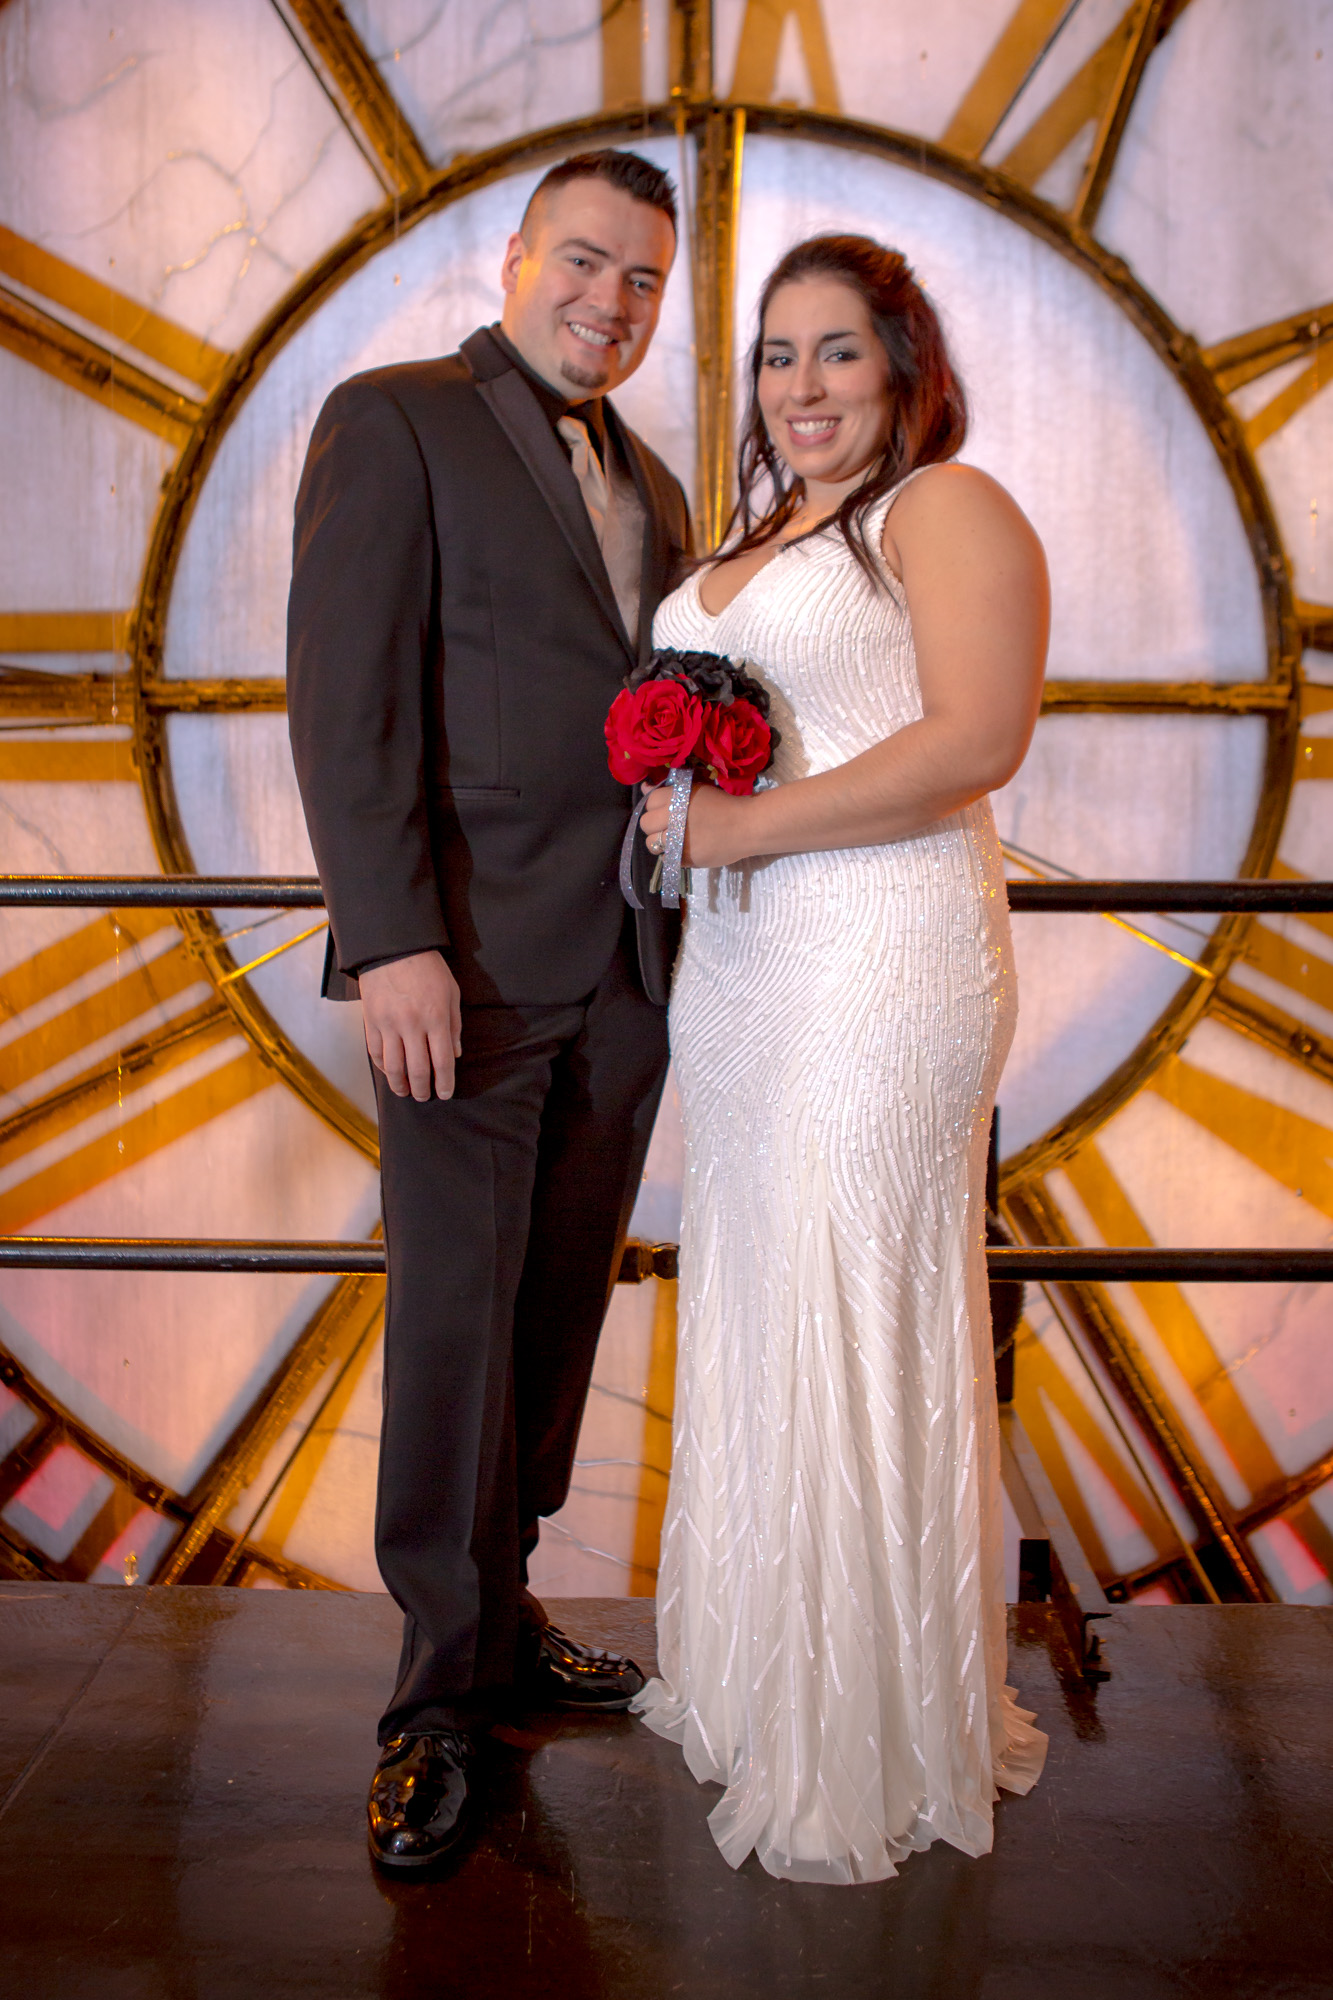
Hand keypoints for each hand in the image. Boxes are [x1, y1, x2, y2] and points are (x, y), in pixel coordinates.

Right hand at [359, 951, 461, 1100]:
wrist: (392, 949)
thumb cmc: (428, 968)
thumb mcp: (451, 992)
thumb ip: (454, 1026)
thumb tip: (455, 1055)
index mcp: (436, 1018)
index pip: (442, 1062)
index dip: (445, 1083)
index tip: (446, 1093)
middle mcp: (412, 1025)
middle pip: (418, 1070)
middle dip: (423, 1090)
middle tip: (425, 1097)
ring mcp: (389, 1025)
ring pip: (393, 1067)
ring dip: (401, 1085)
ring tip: (406, 1092)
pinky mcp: (371, 1022)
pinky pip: (376, 1053)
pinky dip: (383, 1068)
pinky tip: (390, 1073)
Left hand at [640, 777, 751, 868]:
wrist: (747, 826)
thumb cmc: (724, 804)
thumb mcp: (697, 789)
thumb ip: (669, 789)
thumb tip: (644, 788)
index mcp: (676, 798)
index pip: (650, 801)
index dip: (657, 805)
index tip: (667, 809)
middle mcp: (672, 818)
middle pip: (646, 823)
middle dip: (655, 824)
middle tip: (670, 825)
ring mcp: (677, 840)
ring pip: (652, 844)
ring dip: (660, 841)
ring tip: (675, 839)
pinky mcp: (685, 858)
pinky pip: (667, 858)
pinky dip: (673, 854)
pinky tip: (687, 848)